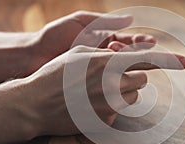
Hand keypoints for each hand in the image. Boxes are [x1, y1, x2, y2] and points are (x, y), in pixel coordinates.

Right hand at [24, 44, 184, 136]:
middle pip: (142, 79)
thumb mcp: (79, 53)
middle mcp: (112, 84)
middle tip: (114, 76)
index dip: (169, 60)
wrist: (35, 104)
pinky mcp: (105, 120)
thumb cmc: (55, 75)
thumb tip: (123, 56)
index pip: (147, 59)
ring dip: (123, 91)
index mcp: (107, 63)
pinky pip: (119, 110)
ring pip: (133, 95)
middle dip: (133, 76)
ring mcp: (109, 105)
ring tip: (99, 90)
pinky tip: (92, 103)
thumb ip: (105, 52)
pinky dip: (111, 106)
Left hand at [28, 11, 155, 77]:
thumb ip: (104, 20)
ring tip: (118, 58)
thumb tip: (130, 18)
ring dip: (125, 65)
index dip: (142, 42)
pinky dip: (116, 79)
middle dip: (137, 54)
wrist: (32, 56)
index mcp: (105, 39)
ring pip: (123, 70)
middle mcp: (105, 56)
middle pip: (130, 57)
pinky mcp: (93, 83)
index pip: (130, 41)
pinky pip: (110, 83)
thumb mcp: (79, 22)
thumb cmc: (54, 36)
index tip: (151, 42)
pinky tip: (116, 77)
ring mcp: (100, 71)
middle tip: (140, 52)